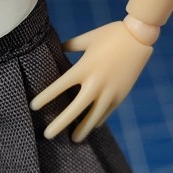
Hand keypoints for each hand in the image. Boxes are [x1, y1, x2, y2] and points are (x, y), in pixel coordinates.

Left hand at [29, 20, 151, 143]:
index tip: (33, 106)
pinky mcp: (121, 94)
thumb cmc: (111, 34)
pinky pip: (107, 111)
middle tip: (47, 135)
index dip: (45, 97)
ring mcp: (110, 91)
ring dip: (83, 128)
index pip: (59, 86)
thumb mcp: (88, 38)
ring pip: (93, 116)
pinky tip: (93, 126)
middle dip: (60, 123)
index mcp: (84, 67)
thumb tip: (58, 50)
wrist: (140, 36)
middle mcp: (96, 82)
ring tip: (74, 139)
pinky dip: (99, 120)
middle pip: (74, 109)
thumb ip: (70, 46)